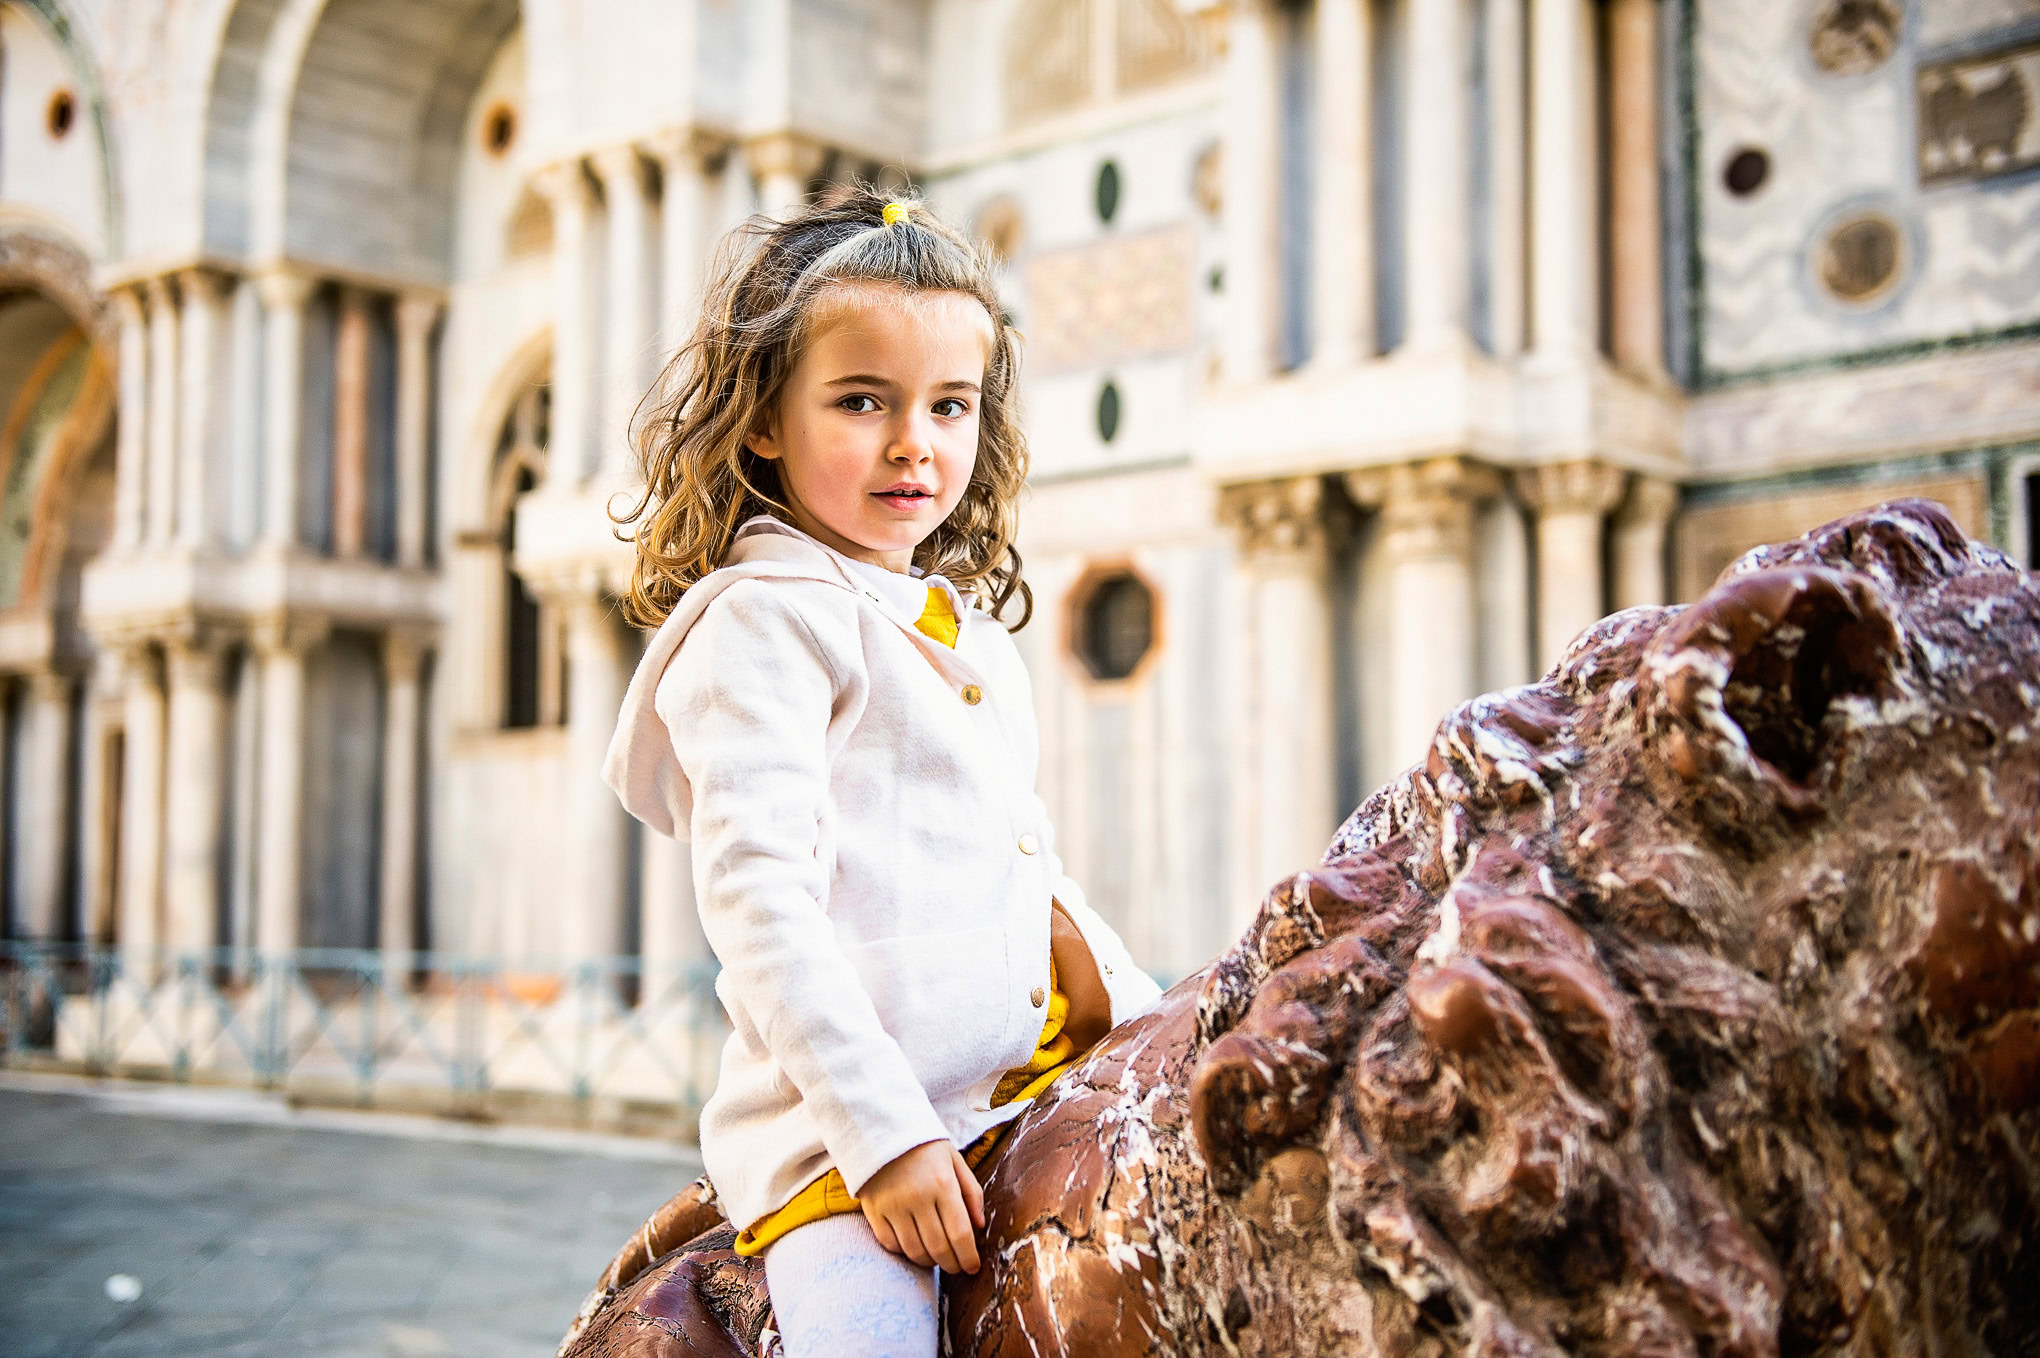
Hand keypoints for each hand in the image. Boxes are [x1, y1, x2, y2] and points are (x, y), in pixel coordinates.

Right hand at [858, 1140, 985, 1273]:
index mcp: (942, 1184)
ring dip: (929, 1262)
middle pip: (938, 1247)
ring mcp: (893, 1206)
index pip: (960, 1233)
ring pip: (914, 1251)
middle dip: (952, 1264)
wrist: (881, 1128)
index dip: (969, 1257)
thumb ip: (971, 1192)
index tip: (973, 1267)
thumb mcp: (955, 1160)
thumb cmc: (924, 1146)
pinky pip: (890, 1245)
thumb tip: (979, 1227)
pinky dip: (904, 1253)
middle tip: (957, 1267)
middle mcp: (917, 1197)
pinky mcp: (874, 1211)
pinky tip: (914, 1247)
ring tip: (937, 1259)